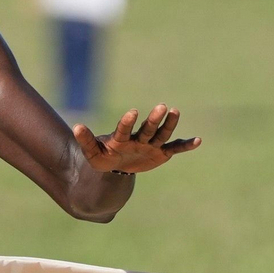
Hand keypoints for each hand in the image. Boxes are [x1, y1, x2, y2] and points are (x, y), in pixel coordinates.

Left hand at [74, 104, 200, 173]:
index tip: (132, 112)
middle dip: (153, 119)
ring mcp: (150, 144)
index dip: (127, 122)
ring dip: (169, 124)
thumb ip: (85, 140)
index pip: (125, 128)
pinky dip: (185, 145)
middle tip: (161, 106)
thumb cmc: (103, 157)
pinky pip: (174, 148)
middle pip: (147, 128)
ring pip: (161, 134)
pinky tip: (198, 141)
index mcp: (122, 138)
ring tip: (175, 111)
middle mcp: (138, 138)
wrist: (116, 166)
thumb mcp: (92, 153)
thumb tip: (75, 126)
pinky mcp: (160, 153)